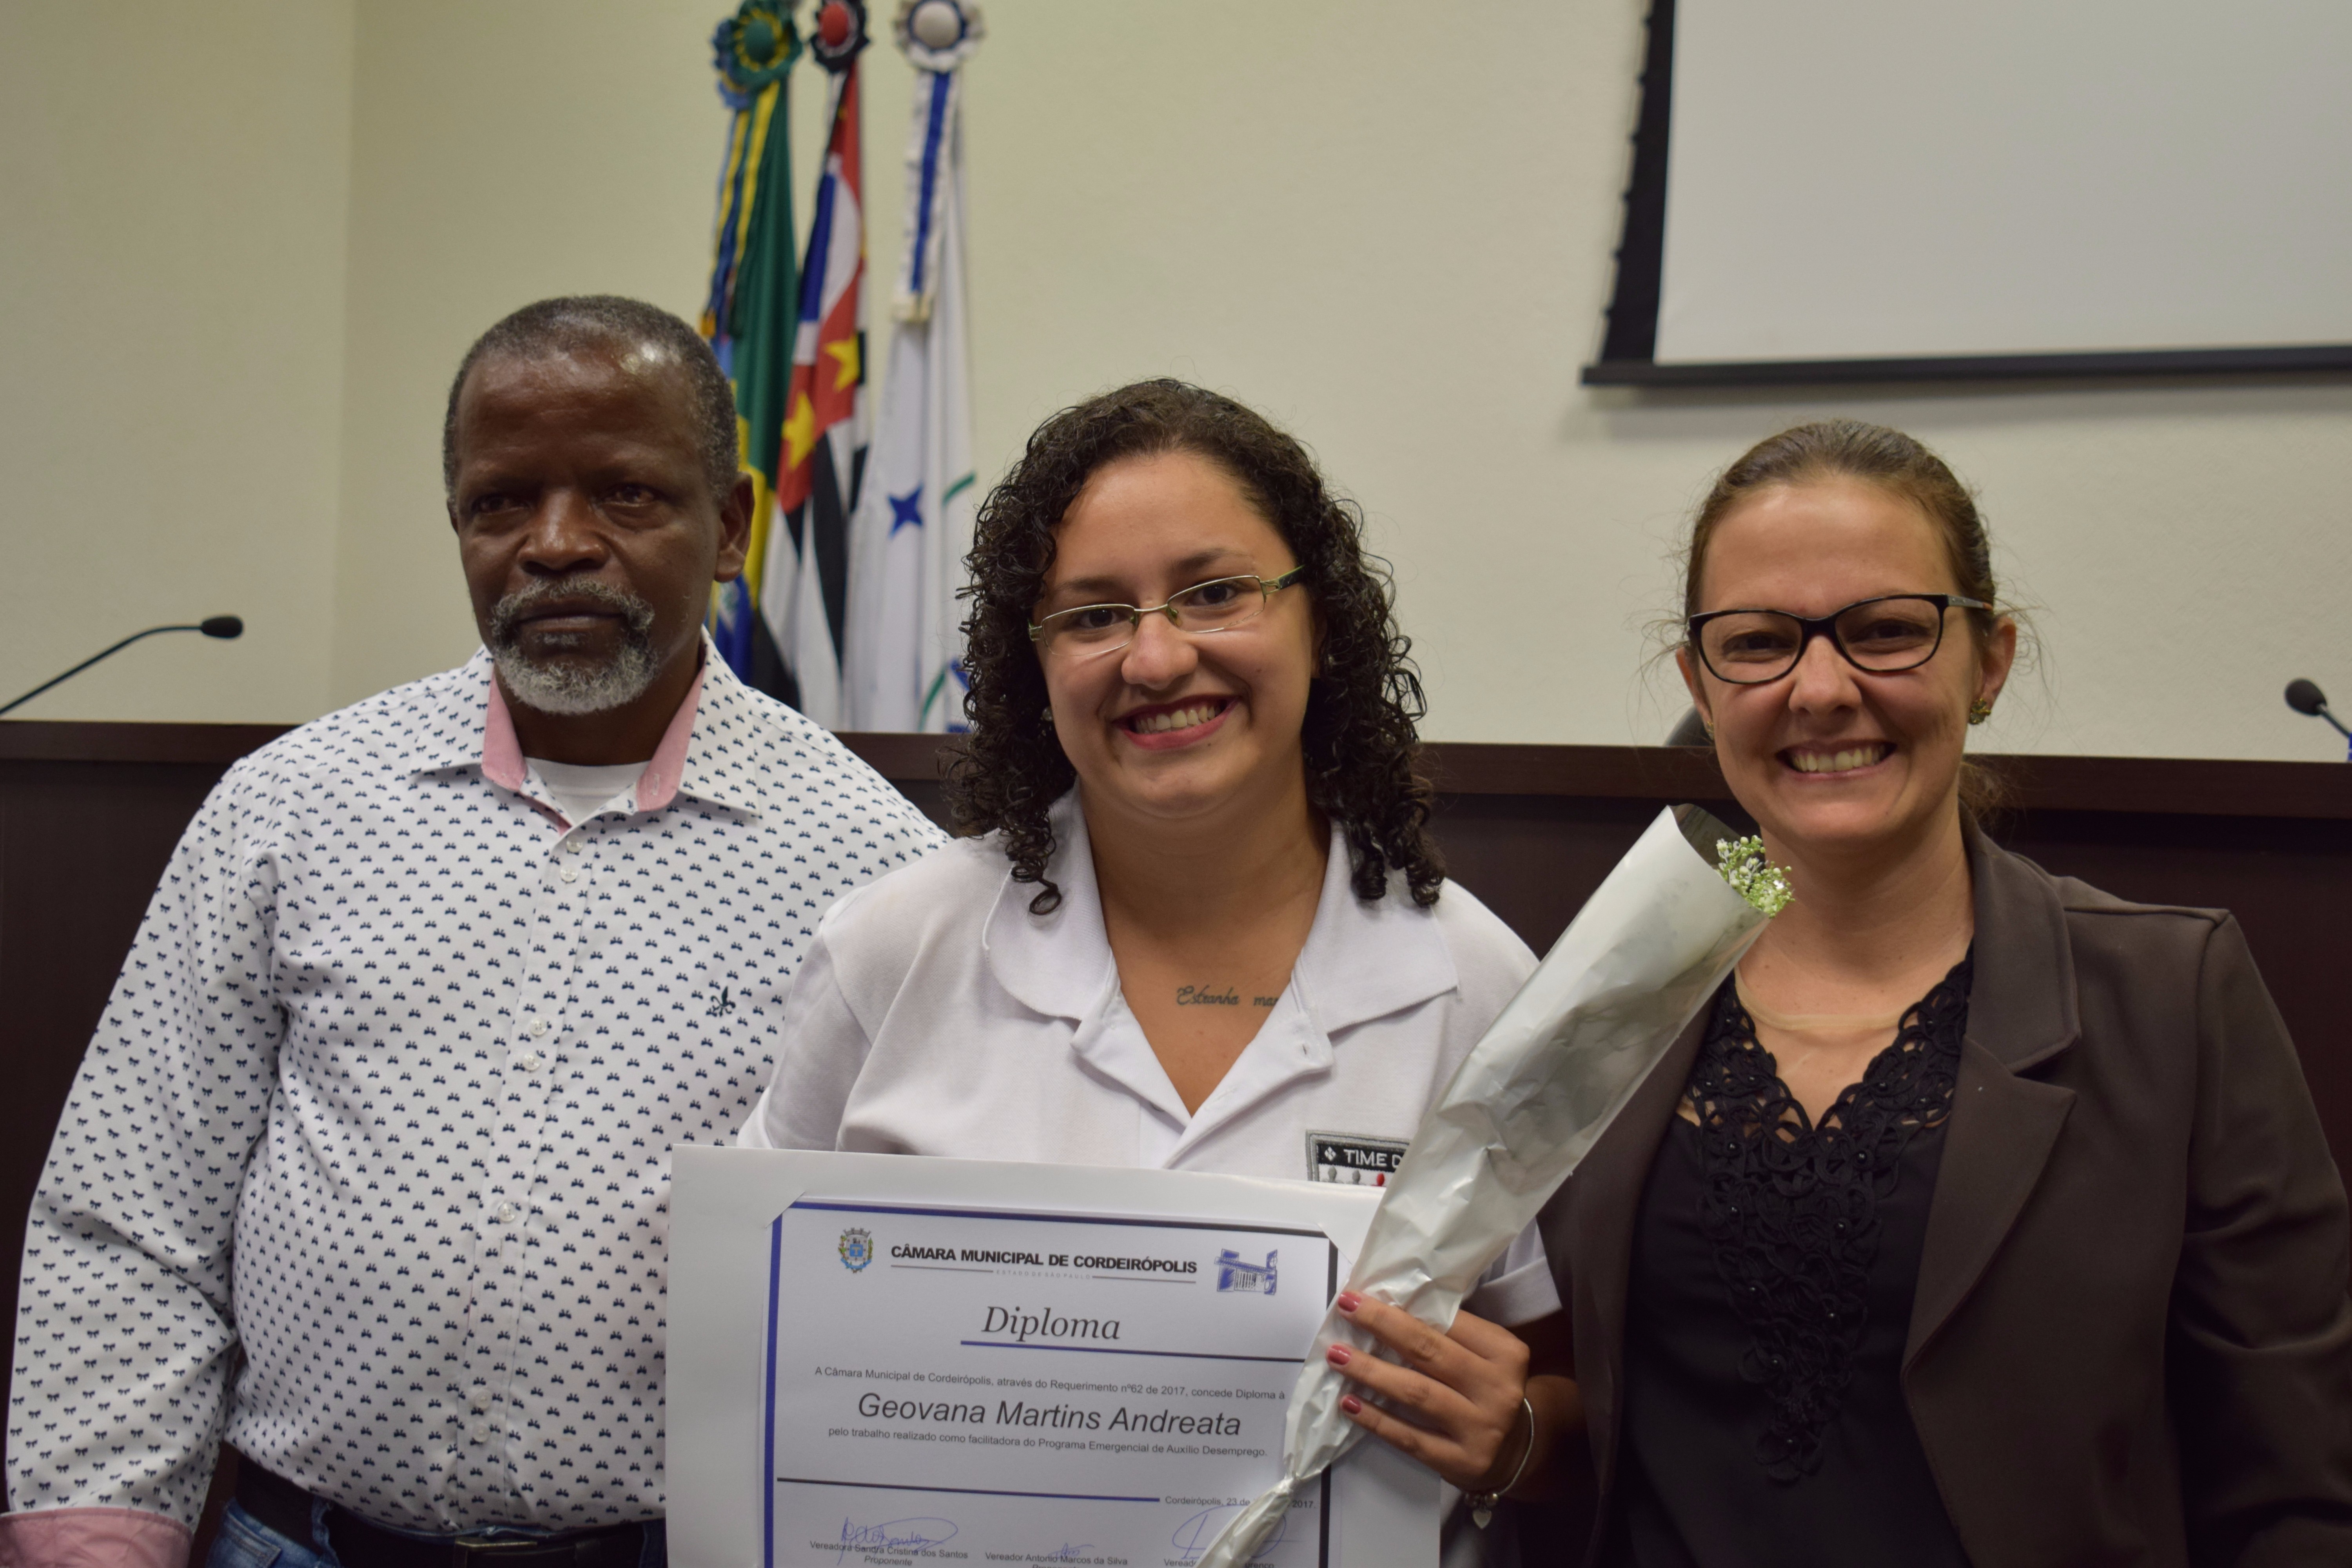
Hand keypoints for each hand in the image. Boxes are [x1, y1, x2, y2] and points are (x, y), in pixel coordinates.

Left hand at [1322, 1292, 1532, 1492]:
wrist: (1514, 1450)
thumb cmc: (1485, 1390)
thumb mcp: (1483, 1356)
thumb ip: (1448, 1334)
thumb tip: (1386, 1307)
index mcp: (1505, 1353)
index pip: (1450, 1322)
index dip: (1401, 1308)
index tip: (1360, 1296)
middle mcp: (1498, 1389)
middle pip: (1430, 1352)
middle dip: (1383, 1327)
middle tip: (1347, 1310)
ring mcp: (1482, 1428)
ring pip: (1417, 1393)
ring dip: (1372, 1372)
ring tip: (1338, 1356)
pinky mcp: (1462, 1461)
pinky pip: (1411, 1438)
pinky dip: (1377, 1420)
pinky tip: (1350, 1403)